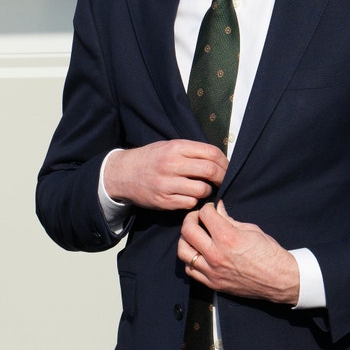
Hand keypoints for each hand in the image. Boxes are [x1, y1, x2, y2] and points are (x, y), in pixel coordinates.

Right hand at [105, 140, 227, 211]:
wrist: (122, 174)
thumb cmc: (151, 159)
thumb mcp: (169, 146)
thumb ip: (191, 151)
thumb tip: (220, 160)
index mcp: (175, 148)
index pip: (211, 153)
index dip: (224, 162)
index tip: (226, 168)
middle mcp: (171, 164)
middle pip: (209, 171)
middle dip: (222, 178)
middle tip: (223, 181)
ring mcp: (166, 184)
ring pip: (202, 190)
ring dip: (207, 191)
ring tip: (202, 188)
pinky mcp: (163, 200)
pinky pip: (189, 203)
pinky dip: (194, 201)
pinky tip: (189, 196)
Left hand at [177, 200, 301, 304]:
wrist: (279, 279)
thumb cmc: (270, 253)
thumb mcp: (251, 230)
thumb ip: (229, 219)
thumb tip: (217, 208)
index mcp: (228, 237)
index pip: (205, 215)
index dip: (207, 207)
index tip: (211, 208)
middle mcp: (216, 254)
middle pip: (188, 231)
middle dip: (191, 219)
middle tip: (198, 218)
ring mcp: (212, 271)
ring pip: (183, 252)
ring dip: (186, 240)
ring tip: (194, 236)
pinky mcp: (213, 283)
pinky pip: (190, 270)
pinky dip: (190, 260)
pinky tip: (198, 254)